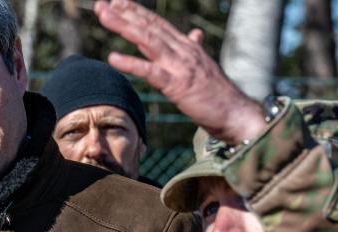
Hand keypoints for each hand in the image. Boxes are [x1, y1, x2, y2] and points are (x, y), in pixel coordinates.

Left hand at [94, 0, 266, 144]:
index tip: (117, 2)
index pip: (158, 24)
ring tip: (104, 17)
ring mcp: (180, 66)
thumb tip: (195, 34)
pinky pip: (150, 72)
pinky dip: (131, 64)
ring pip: (147, 41)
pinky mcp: (177, 85)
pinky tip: (113, 58)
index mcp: (186, 47)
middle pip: (149, 27)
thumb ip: (194, 48)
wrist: (236, 114)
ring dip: (124, 27)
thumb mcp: (204, 66)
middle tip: (101, 5)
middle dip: (124, 14)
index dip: (137, 12)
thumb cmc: (218, 94)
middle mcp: (182, 51)